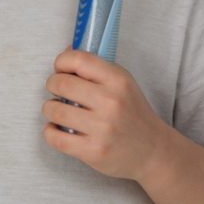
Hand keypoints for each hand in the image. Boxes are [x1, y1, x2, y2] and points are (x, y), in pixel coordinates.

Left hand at [42, 48, 172, 181]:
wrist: (153, 150)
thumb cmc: (133, 113)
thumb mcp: (123, 83)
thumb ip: (95, 68)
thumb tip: (66, 53)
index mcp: (118, 80)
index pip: (78, 59)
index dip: (61, 62)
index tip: (60, 69)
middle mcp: (110, 102)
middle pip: (61, 84)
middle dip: (52, 84)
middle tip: (56, 90)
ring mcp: (102, 128)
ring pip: (55, 110)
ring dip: (49, 108)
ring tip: (57, 110)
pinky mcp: (93, 151)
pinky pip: (56, 137)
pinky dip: (50, 131)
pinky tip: (57, 128)